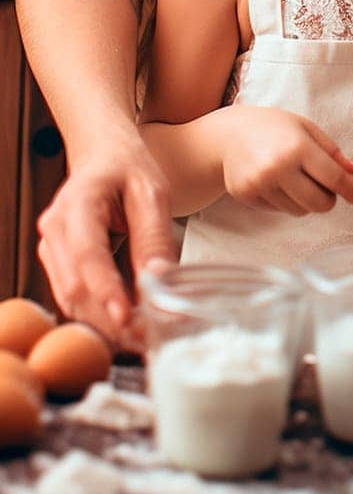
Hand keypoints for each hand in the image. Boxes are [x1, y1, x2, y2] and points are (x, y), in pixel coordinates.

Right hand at [38, 143, 176, 347]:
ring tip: (142, 340)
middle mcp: (55, 227)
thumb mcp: (152, 193)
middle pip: (76, 285)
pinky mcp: (57, 261)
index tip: (128, 318)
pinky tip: (125, 326)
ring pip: (71, 297)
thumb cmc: (127, 167)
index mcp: (78, 202)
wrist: (102, 153)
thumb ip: (154, 236)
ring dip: (104, 324)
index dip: (106, 290)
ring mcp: (51, 246)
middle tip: (148, 340)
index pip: (88, 254)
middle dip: (111, 319)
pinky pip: (73, 295)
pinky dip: (97, 314)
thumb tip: (160, 280)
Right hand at [219, 106, 352, 215]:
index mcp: (298, 146)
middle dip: (329, 200)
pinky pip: (279, 211)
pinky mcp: (246, 196)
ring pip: (300, 211)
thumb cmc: (273, 128)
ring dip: (306, 201)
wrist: (229, 134)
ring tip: (295, 179)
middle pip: (319, 203)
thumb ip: (331, 151)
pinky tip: (275, 182)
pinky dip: (285, 201)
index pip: (333, 177)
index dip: (351, 191)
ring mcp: (260, 184)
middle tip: (325, 188)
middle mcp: (278, 167)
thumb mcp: (306, 128)